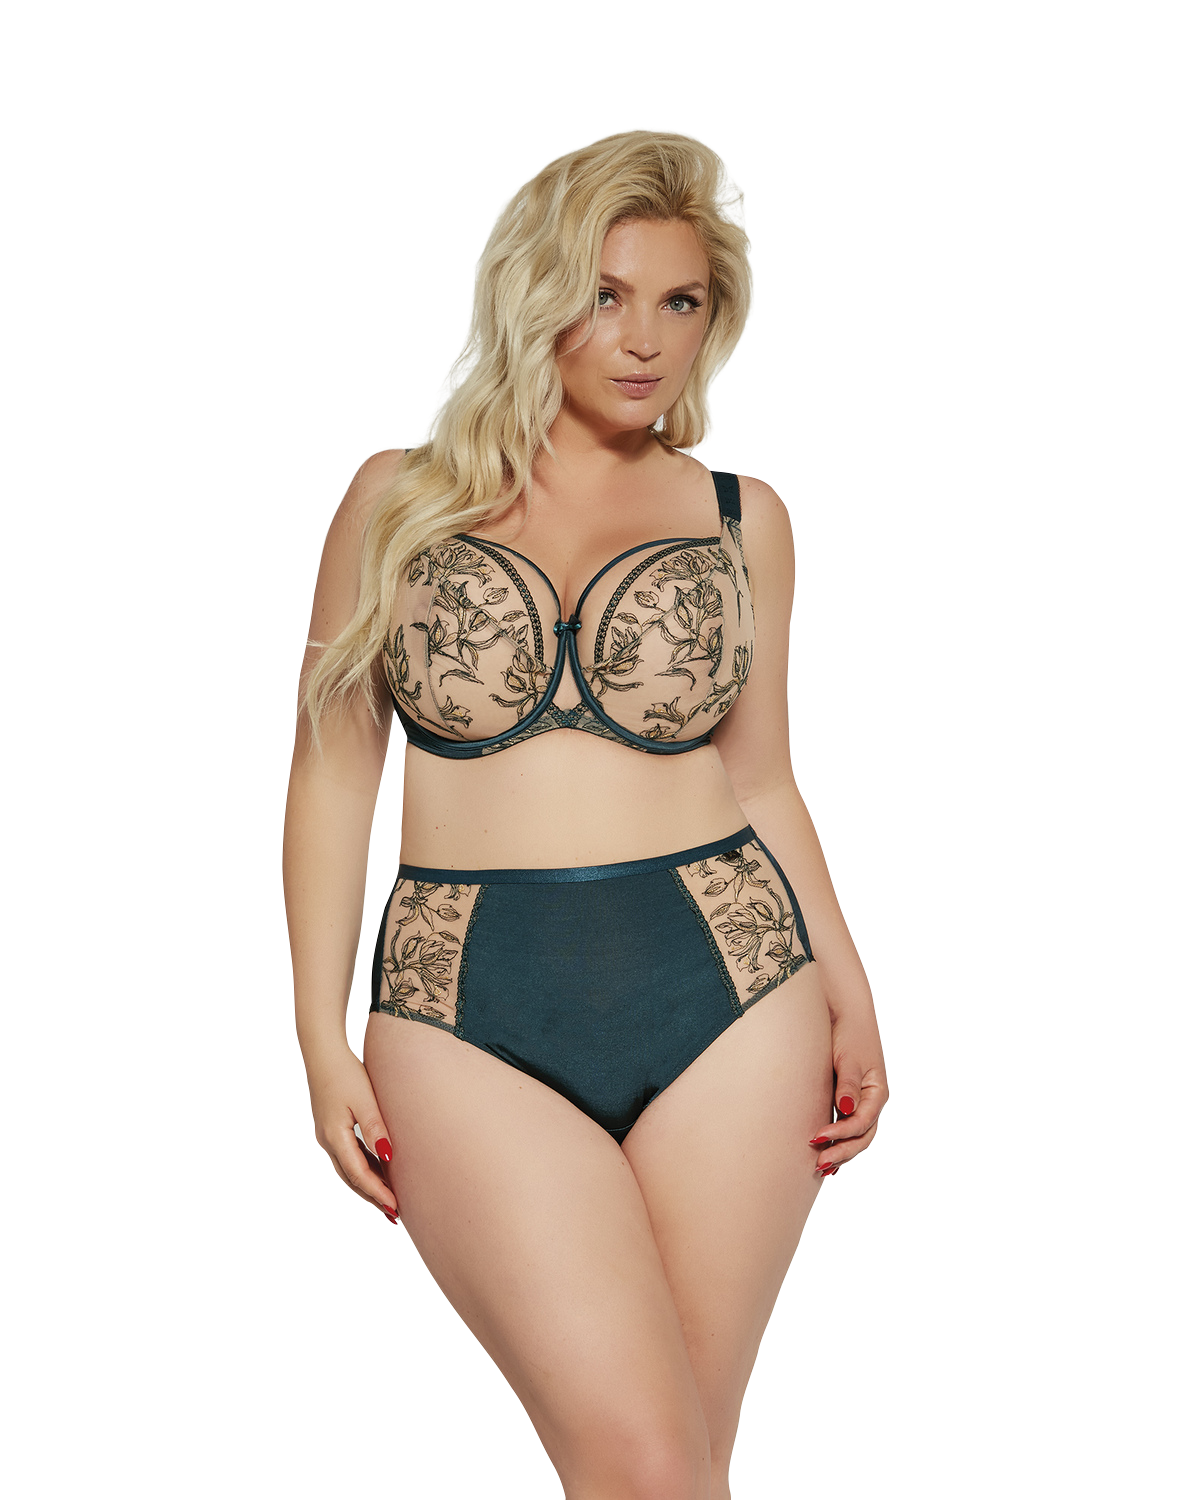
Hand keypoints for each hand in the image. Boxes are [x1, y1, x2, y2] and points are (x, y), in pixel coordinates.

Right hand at [306, 1043, 399, 1219]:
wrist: (324, 1055)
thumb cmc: (346, 1073)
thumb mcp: (365, 1099)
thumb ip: (376, 1128)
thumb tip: (388, 1156)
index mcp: (336, 1136)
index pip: (358, 1174)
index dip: (377, 1191)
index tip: (395, 1205)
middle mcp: (328, 1141)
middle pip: (352, 1177)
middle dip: (372, 1195)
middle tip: (394, 1212)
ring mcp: (328, 1136)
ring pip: (349, 1169)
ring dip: (368, 1184)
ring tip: (389, 1198)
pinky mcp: (332, 1129)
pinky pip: (348, 1156)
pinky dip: (363, 1167)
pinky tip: (378, 1171)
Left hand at [809, 1004, 888, 1175]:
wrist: (845, 1013)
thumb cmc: (849, 1032)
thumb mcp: (849, 1058)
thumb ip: (848, 1084)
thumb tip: (846, 1109)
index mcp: (877, 1091)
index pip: (862, 1122)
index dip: (842, 1133)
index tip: (818, 1136)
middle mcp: (871, 1100)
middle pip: (861, 1136)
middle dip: (841, 1151)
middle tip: (818, 1163)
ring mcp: (860, 1102)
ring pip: (855, 1136)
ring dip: (840, 1152)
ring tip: (820, 1167)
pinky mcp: (848, 1099)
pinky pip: (846, 1128)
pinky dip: (838, 1142)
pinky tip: (826, 1155)